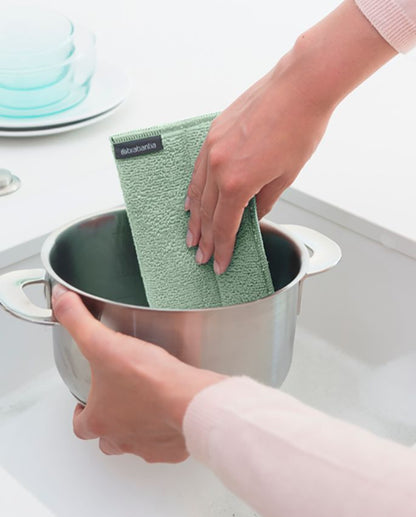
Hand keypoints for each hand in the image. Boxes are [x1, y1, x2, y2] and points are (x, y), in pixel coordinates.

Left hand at [52, 285, 224, 461]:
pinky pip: (165, 445)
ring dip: (138, 428)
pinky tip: (173, 412)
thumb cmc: (150, 381)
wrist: (190, 400)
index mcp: (100, 420)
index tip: (86, 401)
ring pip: (136, 443)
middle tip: (120, 401)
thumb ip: (78, 320)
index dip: (81, 412)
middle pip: (107, 439)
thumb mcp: (104, 343)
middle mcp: (122, 438)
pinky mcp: (173, 448)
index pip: (80, 424)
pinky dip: (166, 432)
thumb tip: (61, 301)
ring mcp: (148, 446)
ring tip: (147, 404)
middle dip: (110, 422)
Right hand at [185, 0, 395, 274]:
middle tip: (200, 256)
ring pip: (197, 193)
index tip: (218, 264)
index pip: (225, 226)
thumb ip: (264, 201)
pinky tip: (190, 201)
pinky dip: (193, 190)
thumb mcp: (286, 175)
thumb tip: (252, 215)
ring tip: (191, 235)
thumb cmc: (300, 128)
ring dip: (194, 218)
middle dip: (204, 238)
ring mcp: (212, 149)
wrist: (299, 87)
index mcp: (238, 182)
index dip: (222, 248)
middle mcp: (218, 168)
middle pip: (207, 213)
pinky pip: (196, 171)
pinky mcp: (212, 135)